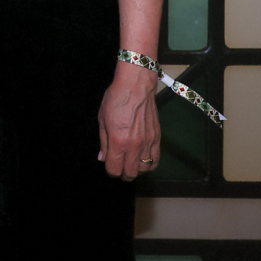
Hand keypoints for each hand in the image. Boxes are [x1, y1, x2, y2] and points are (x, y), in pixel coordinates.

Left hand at [98, 62, 159, 179]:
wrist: (136, 87)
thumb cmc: (115, 100)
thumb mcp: (102, 119)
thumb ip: (103, 142)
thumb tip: (102, 158)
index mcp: (118, 142)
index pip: (114, 169)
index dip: (110, 171)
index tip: (109, 165)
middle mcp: (135, 146)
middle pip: (131, 174)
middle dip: (123, 174)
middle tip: (119, 167)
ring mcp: (148, 143)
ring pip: (144, 170)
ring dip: (136, 170)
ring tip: (130, 163)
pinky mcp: (157, 139)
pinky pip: (156, 160)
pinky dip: (149, 165)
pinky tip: (143, 160)